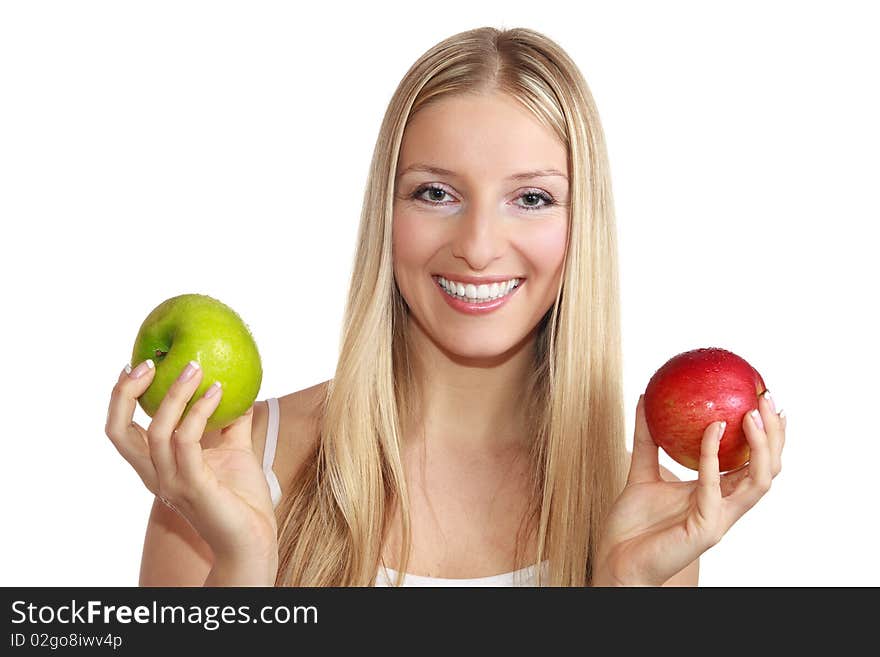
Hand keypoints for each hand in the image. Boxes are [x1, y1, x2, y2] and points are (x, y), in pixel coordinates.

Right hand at [105, 360, 278, 564]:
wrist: (254, 538)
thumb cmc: (241, 497)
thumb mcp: (233, 449)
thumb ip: (229, 420)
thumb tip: (235, 385)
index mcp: (157, 466)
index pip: (122, 430)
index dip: (121, 398)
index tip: (136, 365)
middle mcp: (155, 475)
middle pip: (117, 431)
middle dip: (124, 393)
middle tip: (147, 363)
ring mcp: (171, 482)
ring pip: (156, 430)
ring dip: (175, 393)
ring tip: (195, 367)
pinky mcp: (193, 486)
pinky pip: (188, 441)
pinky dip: (200, 411)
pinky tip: (220, 392)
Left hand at [593, 392, 784, 585]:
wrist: (615, 560)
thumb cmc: (631, 525)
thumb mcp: (641, 471)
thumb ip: (646, 437)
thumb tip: (645, 397)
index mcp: (716, 493)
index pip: (754, 462)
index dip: (767, 433)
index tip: (762, 398)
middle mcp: (725, 506)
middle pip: (769, 468)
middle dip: (776, 434)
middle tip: (766, 398)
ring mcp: (720, 518)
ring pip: (760, 481)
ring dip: (762, 446)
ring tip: (752, 414)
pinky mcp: (707, 528)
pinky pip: (715, 487)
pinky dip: (714, 457)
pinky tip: (711, 429)